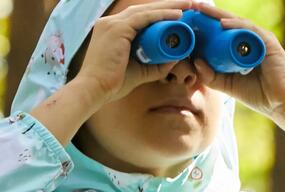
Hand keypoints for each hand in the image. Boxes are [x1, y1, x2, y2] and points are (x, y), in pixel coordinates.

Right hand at [65, 1, 196, 104]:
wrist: (95, 89)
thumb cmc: (114, 83)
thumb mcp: (141, 70)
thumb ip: (158, 65)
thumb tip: (177, 58)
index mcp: (113, 30)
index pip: (140, 16)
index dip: (160, 13)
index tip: (180, 13)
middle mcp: (110, 23)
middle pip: (144, 9)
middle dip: (168, 5)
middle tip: (189, 3)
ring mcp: (112, 24)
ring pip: (146, 10)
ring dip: (169, 6)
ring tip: (189, 4)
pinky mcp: (117, 29)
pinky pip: (144, 18)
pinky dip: (162, 15)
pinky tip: (177, 15)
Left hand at [181, 4, 284, 153]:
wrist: (283, 105)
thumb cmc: (260, 96)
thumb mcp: (229, 86)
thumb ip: (212, 76)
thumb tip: (195, 62)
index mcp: (243, 50)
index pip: (222, 34)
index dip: (206, 26)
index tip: (187, 22)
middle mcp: (252, 42)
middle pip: (228, 23)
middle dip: (209, 15)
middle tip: (190, 6)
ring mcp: (261, 41)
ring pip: (237, 22)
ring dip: (218, 15)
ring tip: (201, 9)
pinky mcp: (269, 43)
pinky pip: (250, 30)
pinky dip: (236, 25)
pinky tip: (222, 23)